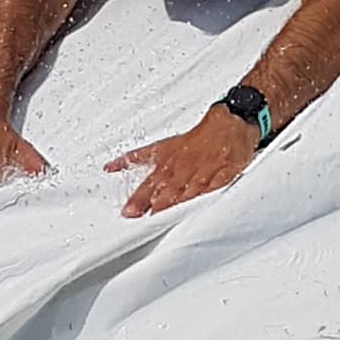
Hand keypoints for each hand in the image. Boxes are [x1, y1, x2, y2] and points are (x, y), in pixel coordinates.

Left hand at [105, 108, 258, 216]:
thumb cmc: (195, 138)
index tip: (128, 211)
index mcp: (168, 159)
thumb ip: (135, 159)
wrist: (230, 123)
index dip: (138, 197)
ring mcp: (204, 171)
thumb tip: (109, 167)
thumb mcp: (161, 146)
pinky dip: (207, 196)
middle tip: (140, 215)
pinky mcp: (224, 175)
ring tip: (164, 214)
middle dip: (152, 202)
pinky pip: (215, 187)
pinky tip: (201, 205)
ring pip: (189, 188)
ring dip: (176, 201)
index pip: (150, 182)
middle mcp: (184, 166)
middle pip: (166, 188)